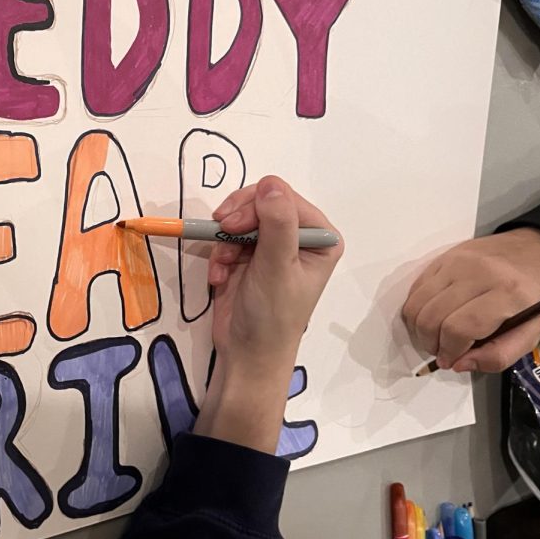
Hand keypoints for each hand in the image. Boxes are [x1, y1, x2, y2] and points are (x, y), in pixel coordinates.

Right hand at [194, 176, 343, 451]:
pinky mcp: (249, 258)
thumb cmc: (272, 316)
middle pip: (261, 203)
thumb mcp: (277, 267)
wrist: (247, 355)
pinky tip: (219, 276)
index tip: (232, 224)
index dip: (255, 205)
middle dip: (237, 220)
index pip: (284, 198)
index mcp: (320, 238)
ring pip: (241, 219)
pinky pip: (228, 238)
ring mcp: (273, 247)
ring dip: (225, 240)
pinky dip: (219, 254)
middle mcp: (300, 238)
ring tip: (222, 265)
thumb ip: (277, 224)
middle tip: (220, 233)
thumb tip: (271, 183)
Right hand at [401, 227, 539, 371]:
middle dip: (430, 343)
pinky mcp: (443, 257)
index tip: (449, 361)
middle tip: (439, 351)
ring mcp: (456, 261)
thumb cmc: (532, 299)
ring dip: (418, 329)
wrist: (533, 254)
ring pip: (417, 304)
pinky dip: (416, 310)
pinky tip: (431, 318)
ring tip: (433, 337)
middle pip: (433, 317)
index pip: (460, 328)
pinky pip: (415, 289)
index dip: (449, 351)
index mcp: (508, 293)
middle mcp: (478, 272)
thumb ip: (498, 356)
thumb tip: (458, 364)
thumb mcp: (530, 335)